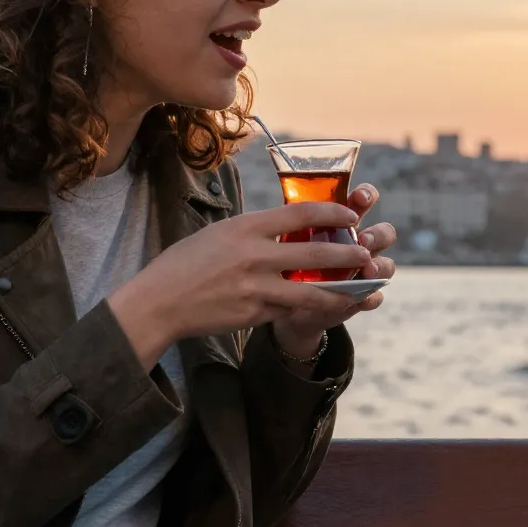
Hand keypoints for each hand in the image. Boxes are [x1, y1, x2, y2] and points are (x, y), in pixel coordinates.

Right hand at [106, 200, 370, 368]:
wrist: (160, 301)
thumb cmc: (185, 263)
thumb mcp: (218, 234)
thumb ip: (253, 232)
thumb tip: (283, 231)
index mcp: (245, 227)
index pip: (299, 214)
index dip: (331, 212)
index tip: (351, 214)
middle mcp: (254, 255)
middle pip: (314, 252)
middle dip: (347, 253)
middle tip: (367, 253)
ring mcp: (255, 287)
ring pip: (311, 289)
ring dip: (341, 288)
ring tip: (360, 286)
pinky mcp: (254, 314)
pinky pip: (289, 309)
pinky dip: (307, 307)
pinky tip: (325, 306)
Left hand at [273, 183, 396, 357]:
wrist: (282, 300)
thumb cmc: (283, 260)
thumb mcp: (285, 240)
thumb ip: (292, 225)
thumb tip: (283, 209)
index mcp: (342, 222)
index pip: (363, 201)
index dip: (366, 196)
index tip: (358, 197)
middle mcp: (358, 245)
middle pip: (383, 233)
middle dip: (378, 234)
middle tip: (363, 241)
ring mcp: (362, 273)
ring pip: (385, 265)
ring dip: (380, 266)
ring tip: (367, 270)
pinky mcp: (359, 298)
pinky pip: (375, 297)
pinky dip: (371, 297)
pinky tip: (364, 298)